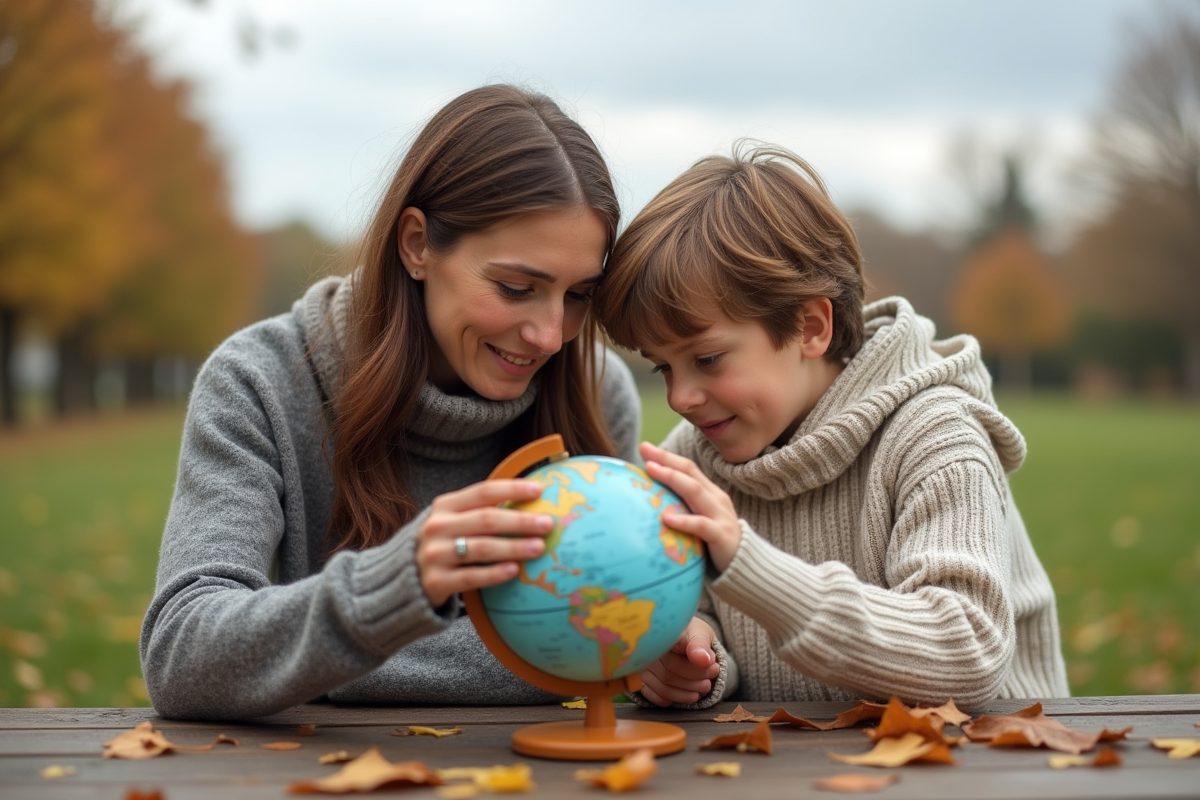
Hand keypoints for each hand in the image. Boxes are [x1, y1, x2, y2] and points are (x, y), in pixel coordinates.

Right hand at [416, 479, 552, 607]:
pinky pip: (471, 577)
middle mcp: (437, 526)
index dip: (512, 489)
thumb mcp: (451, 521)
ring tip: (538, 548)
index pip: (483, 491)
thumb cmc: (441, 545)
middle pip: (486, 520)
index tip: (539, 490)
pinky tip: (514, 570)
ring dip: (513, 547)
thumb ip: (479, 511)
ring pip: (481, 548)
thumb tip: (530, 504)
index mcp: (444, 506)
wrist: (401, 580)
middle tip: (548, 524)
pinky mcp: (435, 582)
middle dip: (520, 520)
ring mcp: (434, 554)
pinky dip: (494, 573)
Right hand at [639, 616, 719, 705]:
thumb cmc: (690, 634)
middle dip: (693, 682)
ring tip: (703, 689)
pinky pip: (651, 694)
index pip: (675, 660)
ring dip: (685, 694)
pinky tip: (685, 696)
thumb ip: (701, 645)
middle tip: (710, 682)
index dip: (695, 670)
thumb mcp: (701, 633)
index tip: (714, 667)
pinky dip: (669, 699)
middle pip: (668, 675)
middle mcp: (645, 650)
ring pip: (662, 687)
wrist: (681, 637)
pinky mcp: (639, 678)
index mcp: (659, 635)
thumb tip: (705, 660)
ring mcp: (641, 665)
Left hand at [641, 442, 741, 571]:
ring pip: (695, 491)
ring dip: (672, 478)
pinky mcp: (722, 536)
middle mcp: (715, 499)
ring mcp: (720, 516)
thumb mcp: (697, 521)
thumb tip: (645, 504)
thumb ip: (679, 509)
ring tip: (651, 470)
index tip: (644, 447)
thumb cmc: (712, 545)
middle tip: (645, 450)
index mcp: (709, 493)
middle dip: (666, 459)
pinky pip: (701, 526)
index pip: (687, 468)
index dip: (667, 456)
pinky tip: (667, 519)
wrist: (744, 567)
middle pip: (689, 472)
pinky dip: (684, 520)